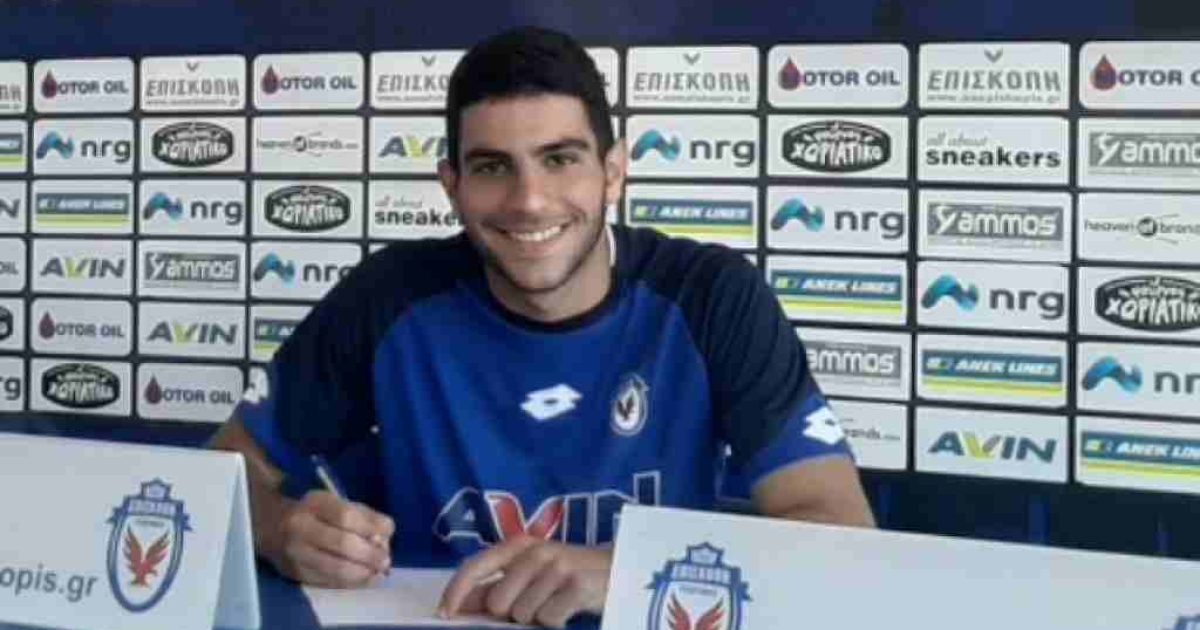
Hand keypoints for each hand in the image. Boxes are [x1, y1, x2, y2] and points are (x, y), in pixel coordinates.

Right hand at [263, 490, 394, 587]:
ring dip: (364, 573)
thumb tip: (385, 535)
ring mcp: (295, 553)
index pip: (346, 516)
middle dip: (370, 555)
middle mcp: (300, 528)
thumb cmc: (315, 512)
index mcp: (314, 504)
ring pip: (336, 569)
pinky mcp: (295, 574)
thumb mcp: (336, 502)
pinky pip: (328, 582)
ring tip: (378, 572)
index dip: (371, 527)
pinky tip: (365, 579)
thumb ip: (363, 515)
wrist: (271, 526)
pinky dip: (352, 583)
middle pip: (343, 544)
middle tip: (385, 560)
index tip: (388, 533)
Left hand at [438, 536, 612, 627]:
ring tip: (555, 603)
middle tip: (533, 603)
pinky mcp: (578, 586)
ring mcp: (558, 568)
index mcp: (519, 546)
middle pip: (498, 602)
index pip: (475, 566)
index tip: (445, 613)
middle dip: (510, 612)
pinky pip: (549, 620)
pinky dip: (556, 622)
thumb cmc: (565, 575)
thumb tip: (458, 603)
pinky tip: (568, 609)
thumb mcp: (529, 573)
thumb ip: (494, 585)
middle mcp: (536, 552)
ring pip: (523, 615)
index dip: (456, 591)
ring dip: (536, 618)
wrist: (618, 570)